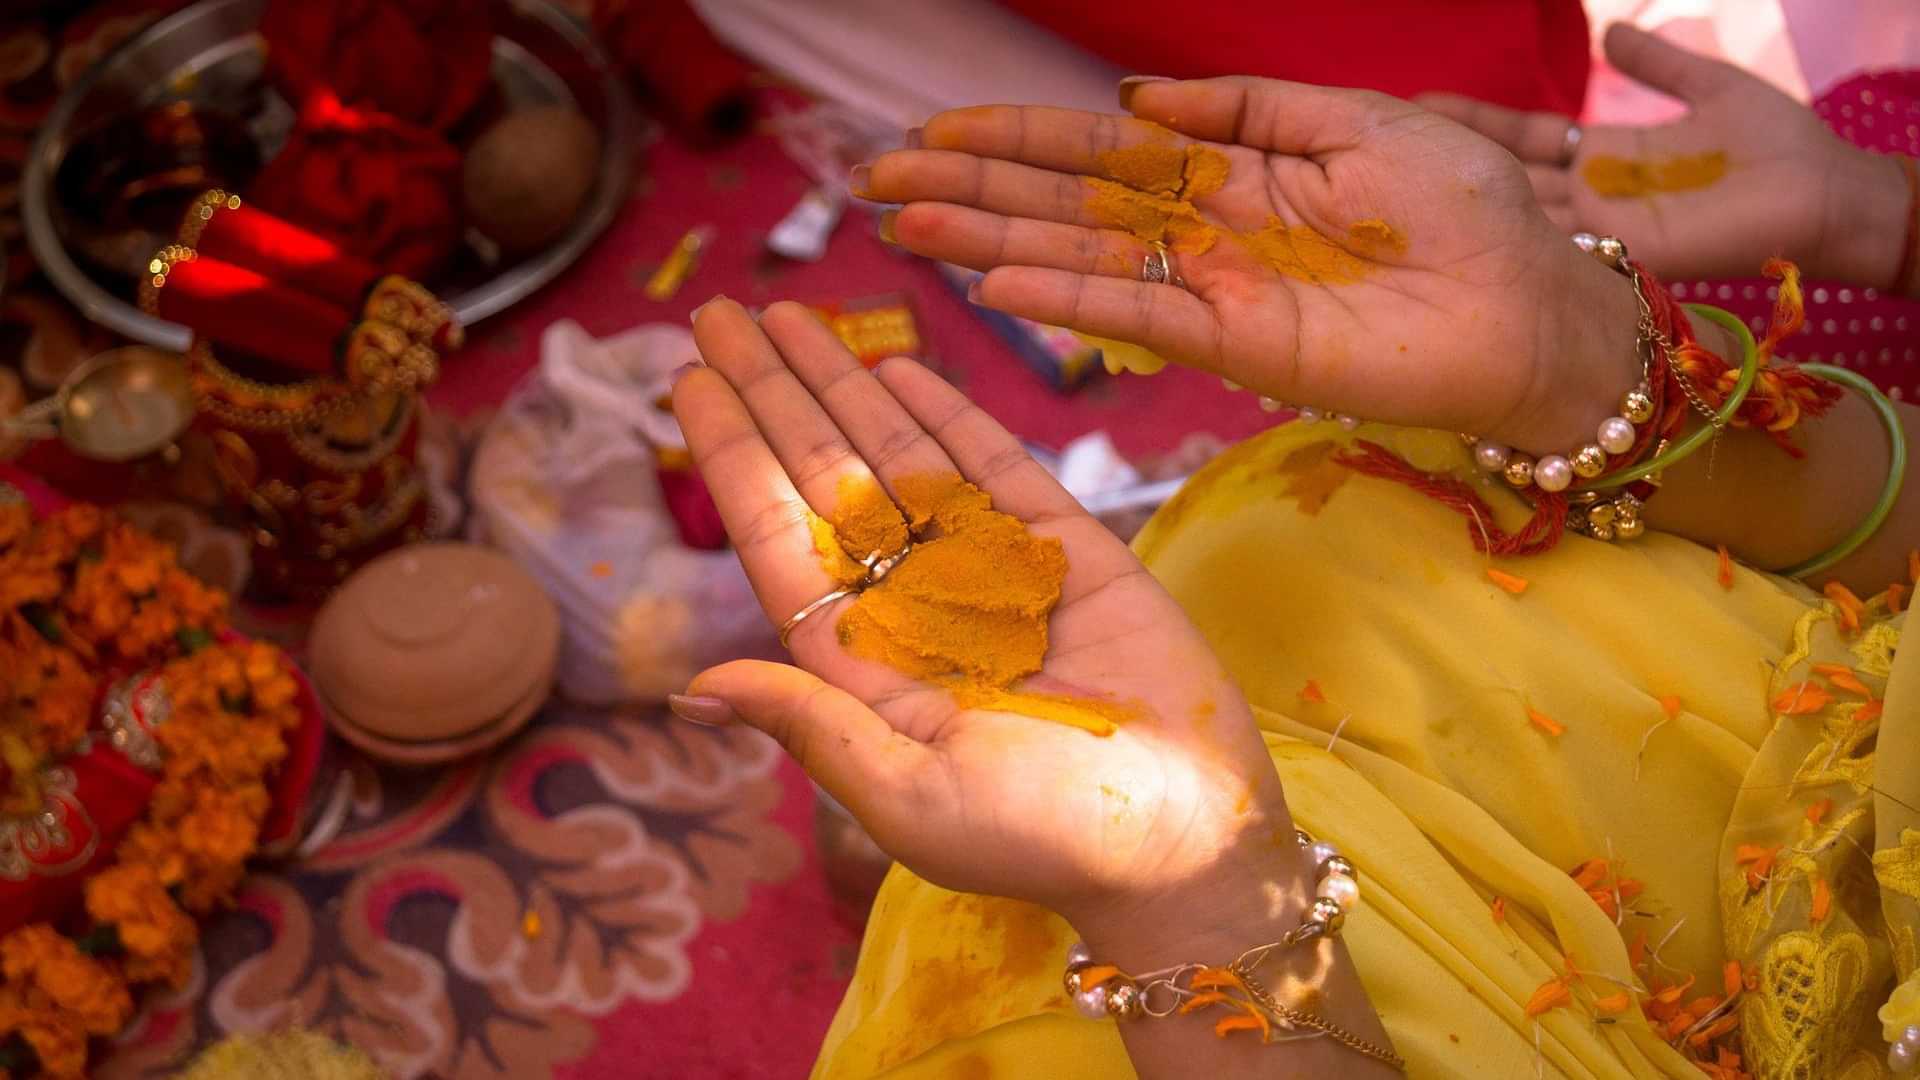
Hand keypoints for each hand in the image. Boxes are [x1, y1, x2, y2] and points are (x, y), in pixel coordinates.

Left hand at [671, 299, 1298, 943]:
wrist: (1185, 839)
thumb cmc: (1042, 840)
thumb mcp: (909, 795)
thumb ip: (811, 726)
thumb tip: (693, 688)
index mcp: (866, 666)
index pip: (779, 540)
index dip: (732, 458)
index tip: (687, 381)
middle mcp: (916, 609)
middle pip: (825, 480)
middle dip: (772, 396)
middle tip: (717, 312)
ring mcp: (989, 574)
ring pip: (899, 457)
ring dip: (845, 384)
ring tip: (790, 315)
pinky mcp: (1068, 553)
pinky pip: (995, 466)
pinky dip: (948, 413)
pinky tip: (898, 362)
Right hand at [854, 76, 1642, 454]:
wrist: (1538, 301)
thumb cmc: (1468, 210)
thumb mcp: (1356, 122)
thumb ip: (1245, 107)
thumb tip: (1137, 93)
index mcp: (1234, 175)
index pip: (1102, 152)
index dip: (1017, 141)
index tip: (933, 130)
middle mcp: (1208, 236)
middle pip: (1069, 206)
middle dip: (973, 190)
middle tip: (876, 182)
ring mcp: (1216, 293)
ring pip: (1084, 257)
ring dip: (993, 239)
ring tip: (906, 224)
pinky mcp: (1242, 346)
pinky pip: (1142, 312)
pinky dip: (1071, 296)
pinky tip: (1000, 281)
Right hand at [1421, 24, 1909, 286]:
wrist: (1824, 197)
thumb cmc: (1777, 146)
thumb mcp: (1708, 87)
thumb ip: (1657, 65)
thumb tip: (1610, 33)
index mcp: (1605, 157)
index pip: (1521, 138)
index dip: (1474, 122)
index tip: (1420, 104)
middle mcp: (1589, 198)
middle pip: (1502, 179)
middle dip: (1447, 164)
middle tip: (1382, 146)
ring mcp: (1598, 231)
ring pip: (1514, 213)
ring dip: (1464, 205)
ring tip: (1402, 187)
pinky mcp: (1617, 253)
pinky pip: (1553, 243)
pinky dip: (1510, 234)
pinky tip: (1461, 223)